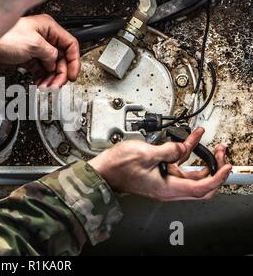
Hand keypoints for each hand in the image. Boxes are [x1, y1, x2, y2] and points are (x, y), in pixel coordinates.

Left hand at [0, 14, 80, 87]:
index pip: (69, 45)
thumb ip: (50, 54)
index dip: (73, 61)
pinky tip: (39, 85)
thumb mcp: (34, 44)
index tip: (72, 75)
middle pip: (61, 59)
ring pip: (51, 67)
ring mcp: (35, 49)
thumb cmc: (4, 37)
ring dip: (50, 79)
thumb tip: (54, 63)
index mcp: (48, 28)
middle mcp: (44, 38)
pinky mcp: (27, 59)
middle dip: (60, 74)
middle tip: (55, 86)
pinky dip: (41, 79)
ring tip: (45, 88)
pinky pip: (40, 71)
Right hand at [88, 128, 231, 200]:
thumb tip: (184, 147)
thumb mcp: (145, 154)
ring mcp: (164, 180)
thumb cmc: (118, 167)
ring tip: (207, 142)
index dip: (218, 176)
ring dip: (201, 158)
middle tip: (219, 154)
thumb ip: (169, 150)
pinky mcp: (159, 173)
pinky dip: (187, 153)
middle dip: (214, 168)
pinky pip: (179, 166)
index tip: (226, 165)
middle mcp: (168, 187)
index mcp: (167, 188)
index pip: (202, 187)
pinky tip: (189, 140)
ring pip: (192, 174)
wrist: (102, 170)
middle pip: (202, 184)